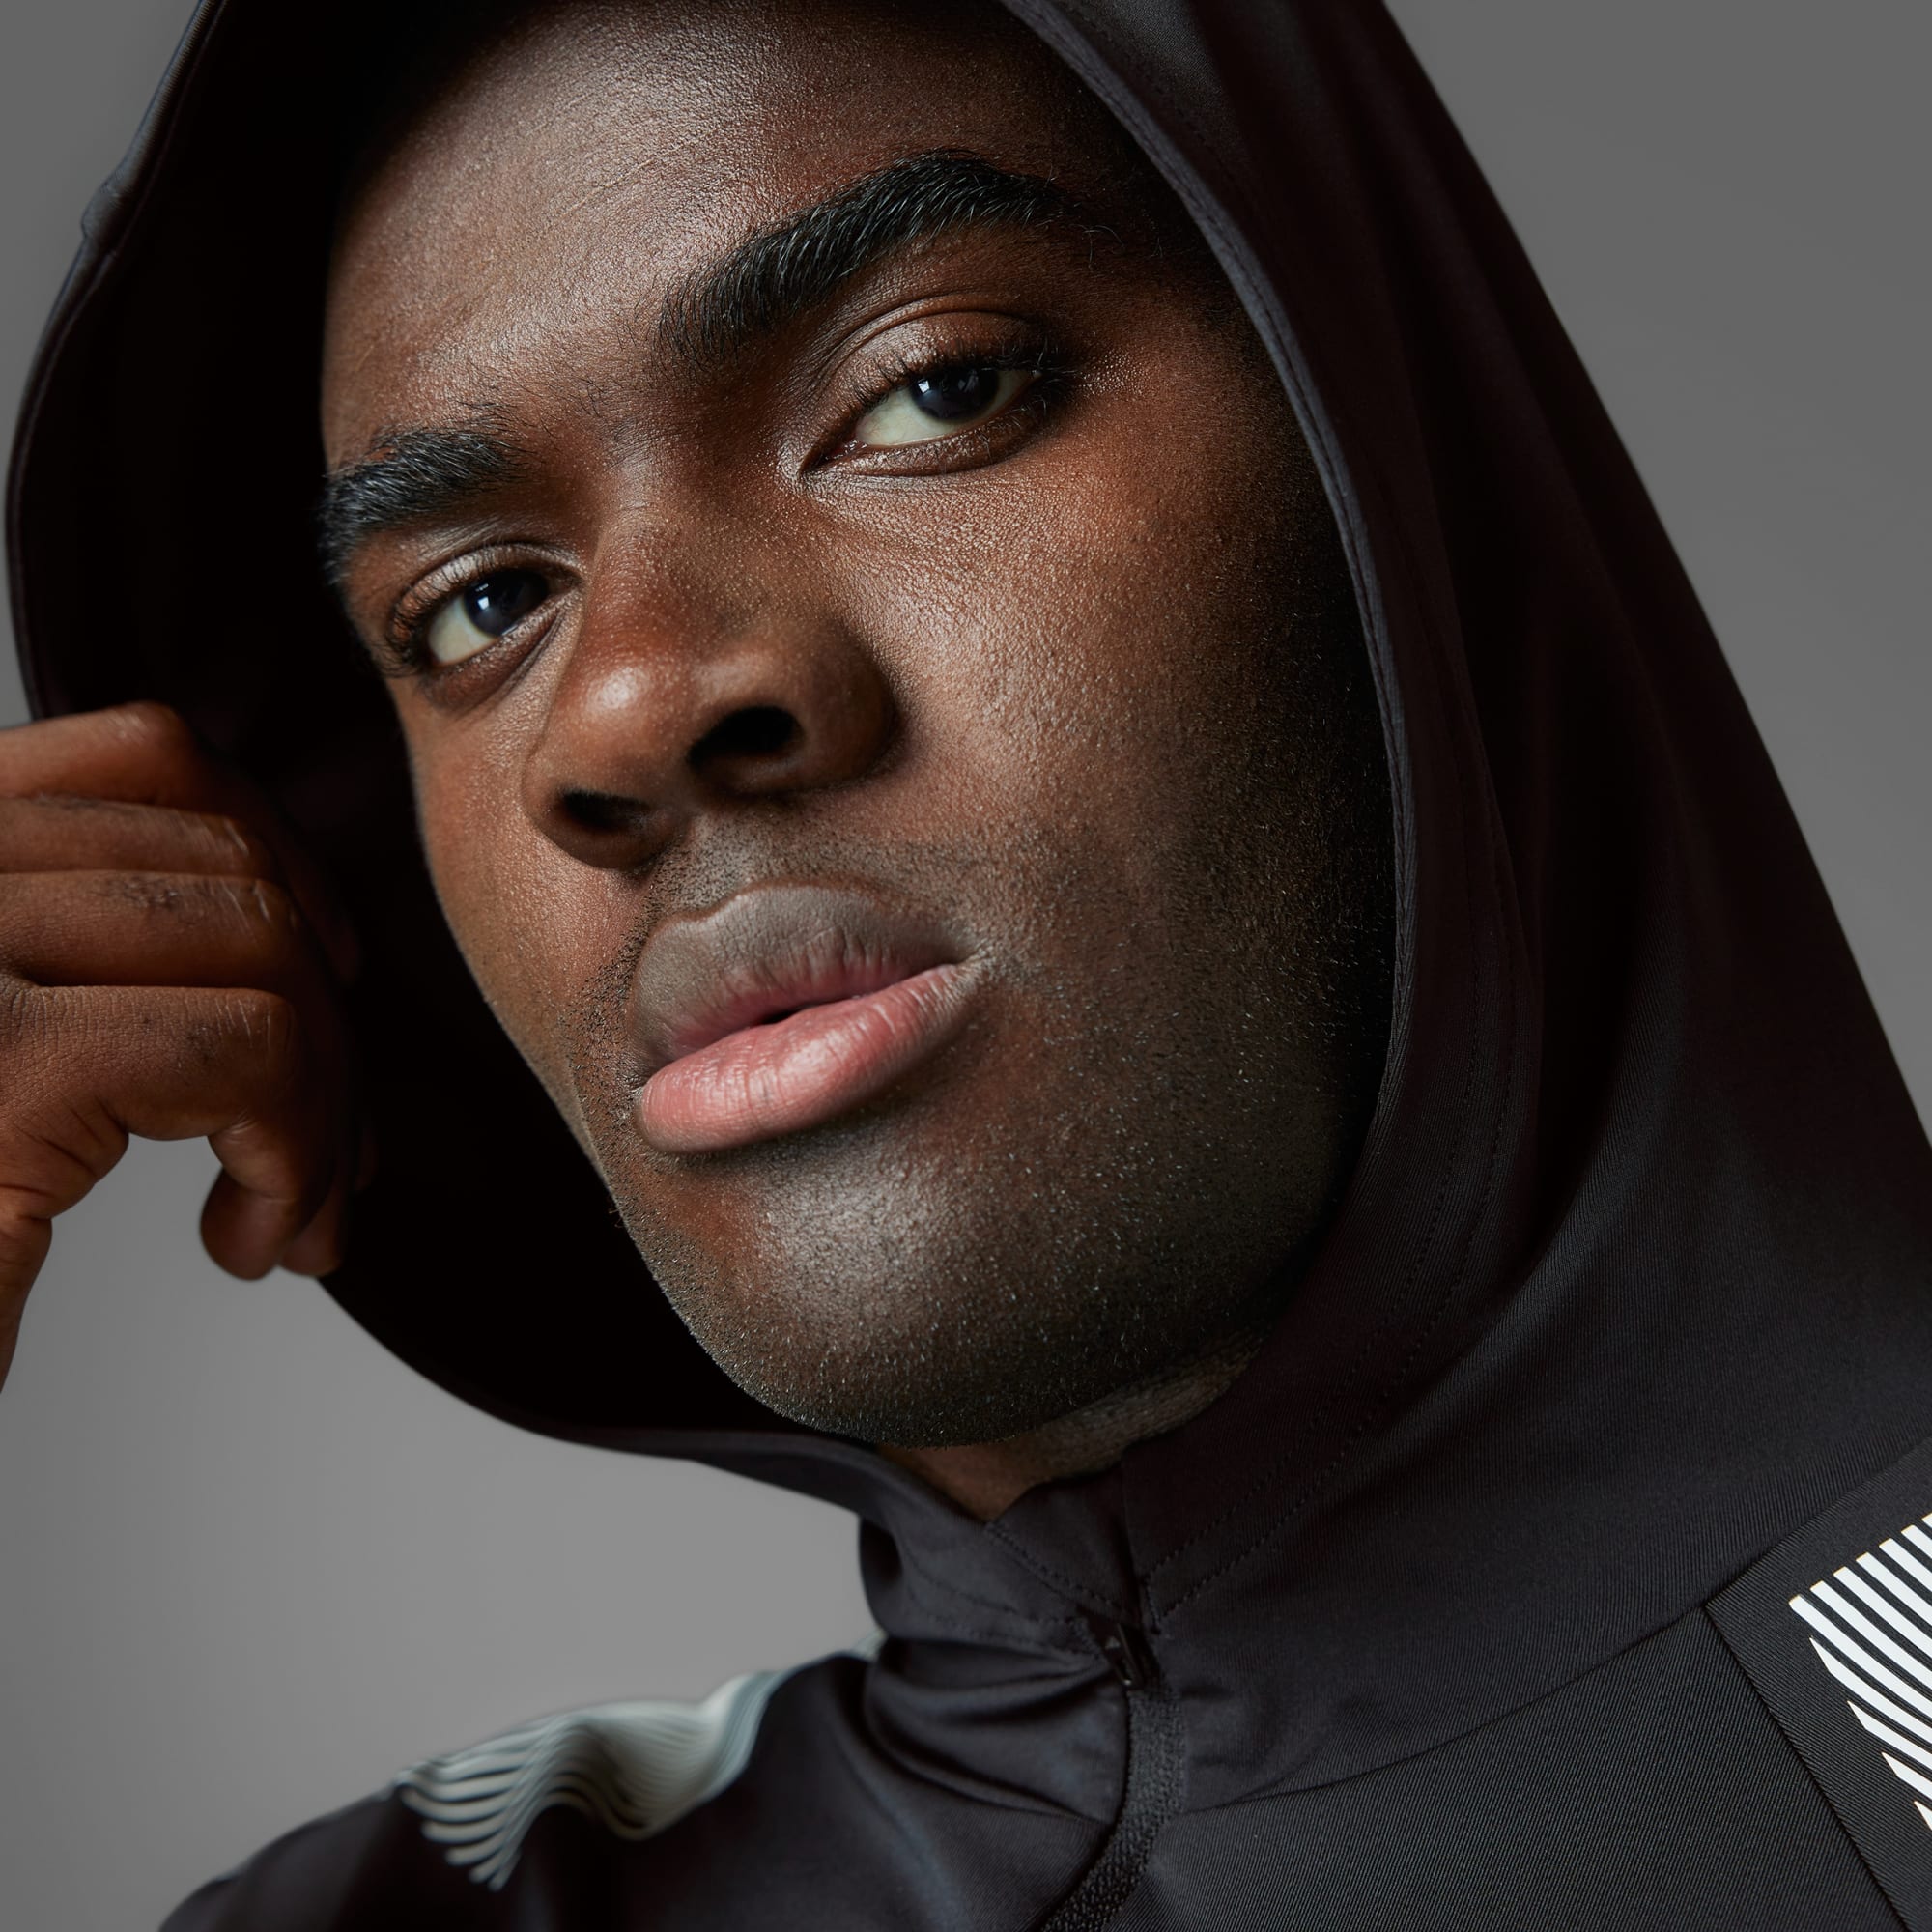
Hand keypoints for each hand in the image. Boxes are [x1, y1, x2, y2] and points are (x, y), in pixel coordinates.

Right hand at [0, 701, 368, 1390]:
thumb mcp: (15, 1037)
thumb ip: (93, 945)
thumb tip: (304, 923)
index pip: (148, 756)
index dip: (281, 865)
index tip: (329, 984)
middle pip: (228, 866)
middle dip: (327, 1020)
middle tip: (325, 1158)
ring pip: (264, 952)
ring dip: (323, 1102)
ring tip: (284, 1213)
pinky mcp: (1, 1071)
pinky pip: (247, 1052)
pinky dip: (295, 1150)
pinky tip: (245, 1241)